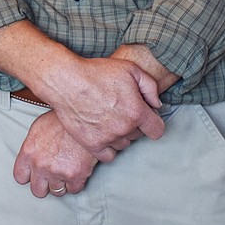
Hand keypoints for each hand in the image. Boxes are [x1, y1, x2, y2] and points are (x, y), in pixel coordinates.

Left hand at [13, 110, 98, 197]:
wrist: (85, 113)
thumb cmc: (63, 119)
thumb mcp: (39, 127)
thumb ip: (32, 146)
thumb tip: (31, 157)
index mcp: (29, 152)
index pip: (20, 177)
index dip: (29, 176)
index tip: (35, 174)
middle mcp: (41, 164)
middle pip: (37, 190)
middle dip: (45, 185)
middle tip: (52, 177)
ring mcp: (58, 171)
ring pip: (56, 192)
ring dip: (62, 184)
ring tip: (67, 171)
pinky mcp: (76, 175)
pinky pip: (74, 190)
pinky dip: (77, 183)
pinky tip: (79, 171)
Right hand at [44, 57, 163, 159]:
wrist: (67, 81)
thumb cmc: (97, 72)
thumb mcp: (130, 69)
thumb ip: (150, 87)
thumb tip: (156, 105)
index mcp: (136, 111)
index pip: (157, 130)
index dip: (153, 122)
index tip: (146, 117)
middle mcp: (124, 128)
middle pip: (138, 135)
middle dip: (134, 124)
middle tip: (120, 110)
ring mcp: (108, 138)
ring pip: (123, 144)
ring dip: (120, 135)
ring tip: (109, 119)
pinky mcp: (92, 144)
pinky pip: (108, 156)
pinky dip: (108, 148)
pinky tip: (103, 134)